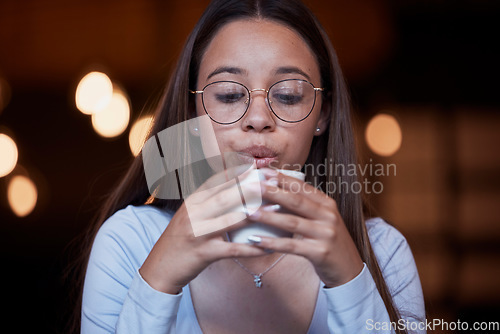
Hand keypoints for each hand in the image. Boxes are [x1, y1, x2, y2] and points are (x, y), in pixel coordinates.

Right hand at [139, 167, 267, 293]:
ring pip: (231, 219)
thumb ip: (207, 200)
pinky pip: (233, 249)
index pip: (217, 181)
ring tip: (277, 208)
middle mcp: (194, 213)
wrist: (160, 268)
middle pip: (226, 196)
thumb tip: (232, 185)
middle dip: (252, 187)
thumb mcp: (190, 214)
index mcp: (192, 201)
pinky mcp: (204, 253)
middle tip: (274, 180)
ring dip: (257, 213)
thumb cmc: (180, 239)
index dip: (239, 173)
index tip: (258, 166)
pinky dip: (253, 248)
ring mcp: (198, 233)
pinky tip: (269, 246)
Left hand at [247, 168, 363, 287]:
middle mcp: (328, 216)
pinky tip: (255, 240)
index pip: (302, 187)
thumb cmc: (329, 241)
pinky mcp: (320, 252)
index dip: (281, 178)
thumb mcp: (322, 219)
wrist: (349, 269)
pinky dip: (272, 243)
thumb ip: (305, 205)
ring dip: (268, 217)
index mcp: (327, 204)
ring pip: (292, 222)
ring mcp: (325, 234)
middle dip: (271, 192)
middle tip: (250, 186)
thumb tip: (277, 190)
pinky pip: (291, 246)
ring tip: (249, 212)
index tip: (262, 171)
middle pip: (296, 200)